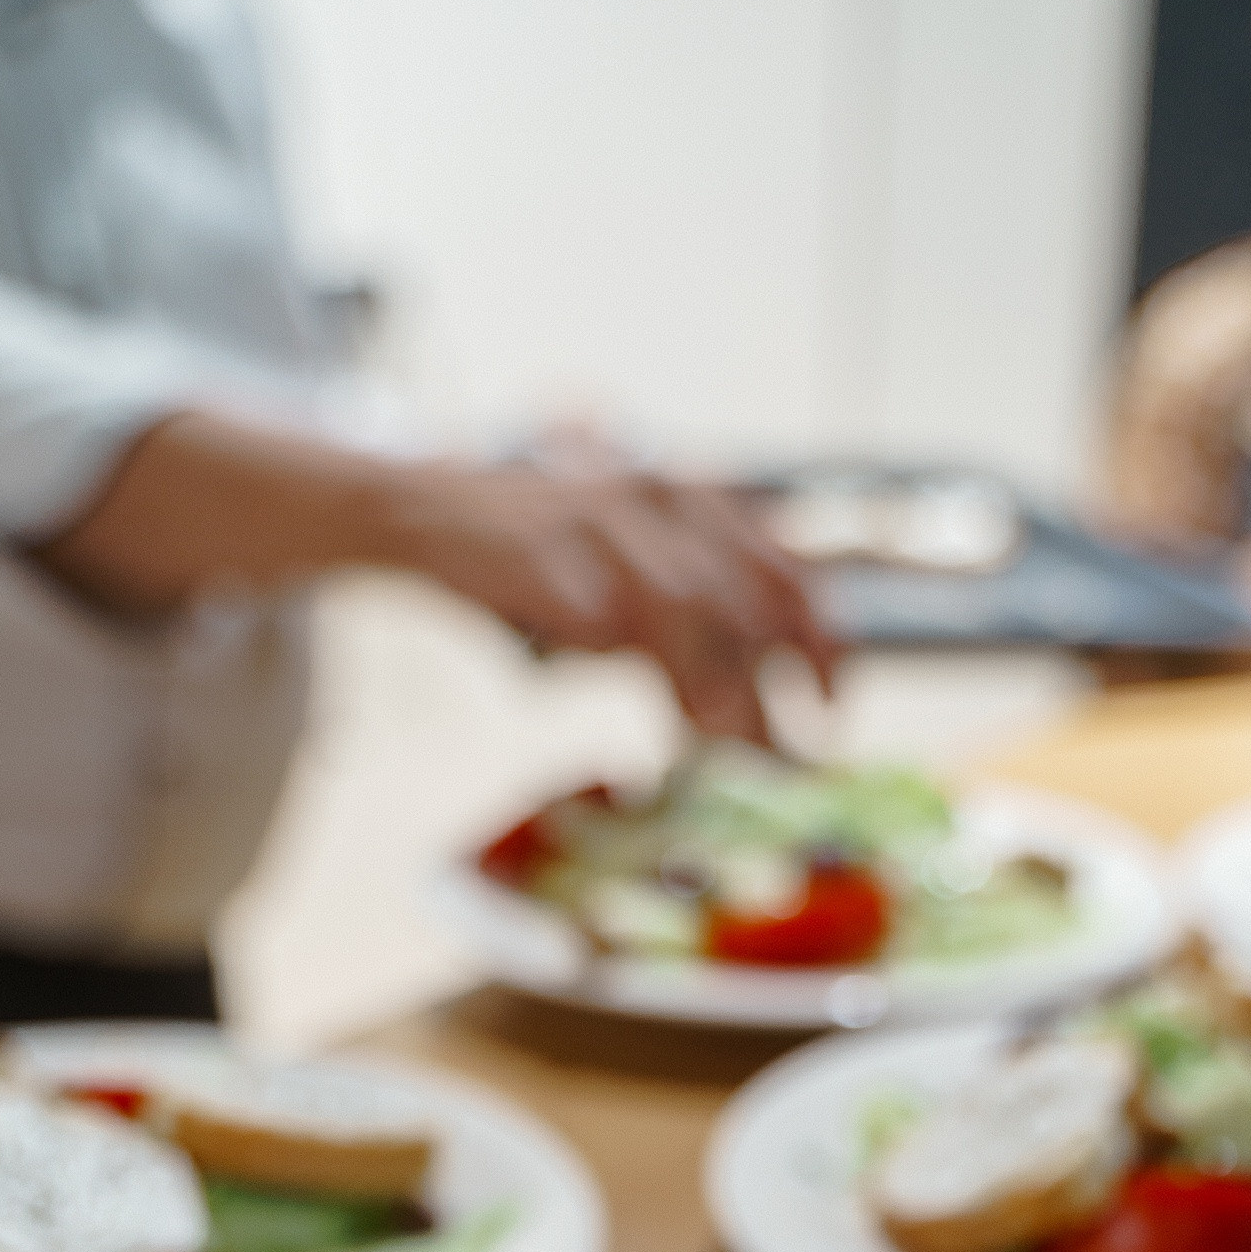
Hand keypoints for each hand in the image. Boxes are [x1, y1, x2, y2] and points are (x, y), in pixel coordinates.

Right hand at [370, 458, 838, 741]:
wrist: (417, 508)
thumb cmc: (527, 552)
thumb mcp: (620, 554)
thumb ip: (684, 595)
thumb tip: (747, 687)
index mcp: (686, 497)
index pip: (785, 566)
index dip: (822, 640)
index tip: (833, 705)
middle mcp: (655, 497)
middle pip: (744, 596)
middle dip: (773, 684)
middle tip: (782, 754)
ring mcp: (599, 520)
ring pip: (688, 609)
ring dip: (715, 688)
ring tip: (724, 749)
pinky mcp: (548, 553)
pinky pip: (610, 622)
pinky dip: (642, 676)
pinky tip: (656, 726)